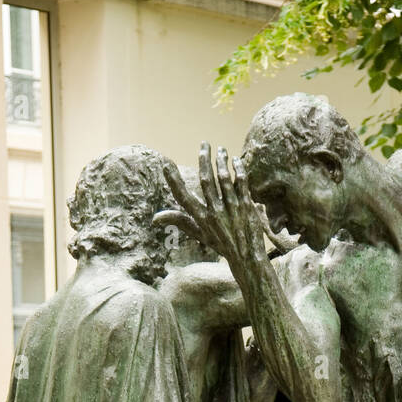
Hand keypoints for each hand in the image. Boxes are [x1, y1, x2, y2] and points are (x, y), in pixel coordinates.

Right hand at [154, 144, 267, 287]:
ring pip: (224, 178)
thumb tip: (155, 218)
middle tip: (204, 144)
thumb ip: (180, 221)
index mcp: (202, 219)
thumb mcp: (198, 234)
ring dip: (222, 161)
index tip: (166, 165)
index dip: (174, 181)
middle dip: (204, 160)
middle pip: (206, 180)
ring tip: (221, 149)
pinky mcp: (246, 206)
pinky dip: (238, 170)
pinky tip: (236, 160)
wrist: (246, 258)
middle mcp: (215, 212)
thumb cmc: (220, 244)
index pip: (183, 197)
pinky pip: (242, 183)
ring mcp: (232, 209)